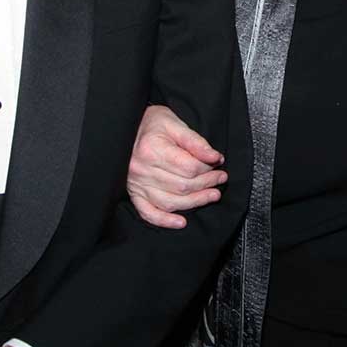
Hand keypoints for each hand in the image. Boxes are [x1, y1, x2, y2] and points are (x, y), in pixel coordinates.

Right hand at [127, 102, 226, 227]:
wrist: (126, 128)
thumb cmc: (151, 123)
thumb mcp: (174, 123)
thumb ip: (195, 141)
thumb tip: (215, 157)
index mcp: (152, 149)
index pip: (188, 167)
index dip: (208, 168)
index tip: (218, 163)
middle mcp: (142, 169)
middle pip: (182, 186)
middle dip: (206, 184)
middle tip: (220, 178)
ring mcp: (136, 184)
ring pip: (170, 201)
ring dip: (195, 202)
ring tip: (212, 195)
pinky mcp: (134, 193)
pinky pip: (148, 212)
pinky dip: (165, 220)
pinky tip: (181, 222)